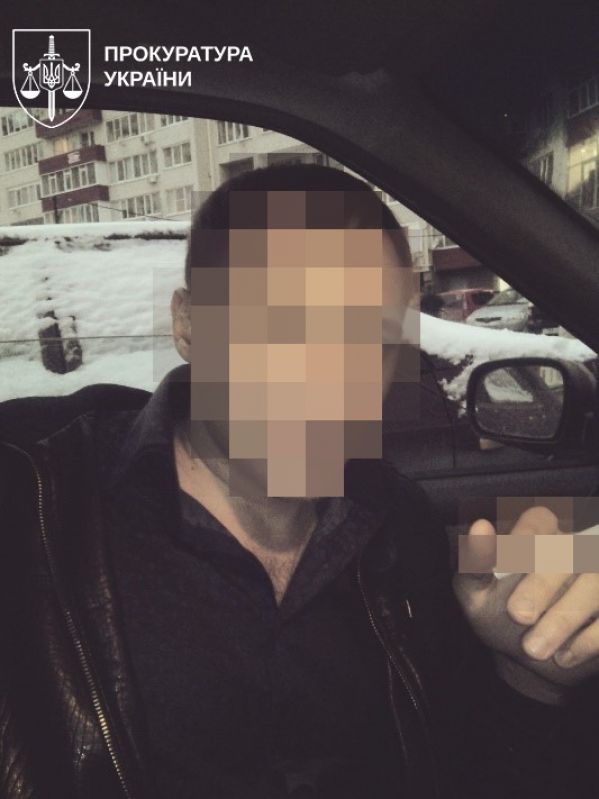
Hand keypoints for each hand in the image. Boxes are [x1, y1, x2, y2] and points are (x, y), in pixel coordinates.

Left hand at [453, 506, 598, 703]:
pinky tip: (564, 657)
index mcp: (540, 537)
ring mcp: (598, 580)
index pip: (539, 520)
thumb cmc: (499, 616)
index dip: (526, 534)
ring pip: (594, 585)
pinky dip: (589, 639)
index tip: (507, 561)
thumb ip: (474, 562)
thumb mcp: (477, 592)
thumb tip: (480, 526)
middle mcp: (576, 552)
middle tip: (518, 615)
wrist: (529, 663)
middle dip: (541, 585)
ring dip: (564, 617)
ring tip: (533, 648)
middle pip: (568, 554)